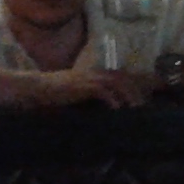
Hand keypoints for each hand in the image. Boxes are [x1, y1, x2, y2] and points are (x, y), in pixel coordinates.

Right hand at [38, 67, 154, 108]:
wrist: (40, 88)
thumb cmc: (59, 94)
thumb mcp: (80, 93)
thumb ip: (94, 98)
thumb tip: (108, 110)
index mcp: (98, 74)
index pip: (122, 78)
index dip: (134, 87)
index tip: (143, 101)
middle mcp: (97, 73)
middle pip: (124, 80)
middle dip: (136, 93)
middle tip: (143, 107)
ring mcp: (91, 78)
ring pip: (117, 84)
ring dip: (128, 96)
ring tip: (135, 109)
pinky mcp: (84, 86)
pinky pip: (103, 92)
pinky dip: (112, 100)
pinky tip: (117, 109)